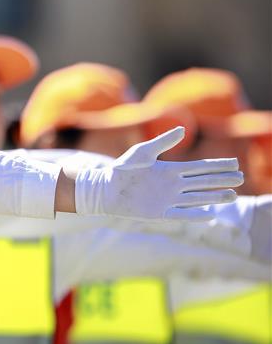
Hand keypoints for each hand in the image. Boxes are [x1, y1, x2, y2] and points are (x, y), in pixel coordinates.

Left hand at [75, 127, 242, 221]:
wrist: (104, 189)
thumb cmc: (121, 169)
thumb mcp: (142, 152)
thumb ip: (162, 142)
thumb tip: (183, 129)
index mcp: (170, 170)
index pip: (199, 168)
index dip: (217, 165)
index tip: (234, 163)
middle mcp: (173, 185)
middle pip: (203, 182)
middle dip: (221, 180)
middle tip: (240, 178)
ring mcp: (167, 200)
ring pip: (197, 198)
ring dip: (214, 197)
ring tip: (232, 195)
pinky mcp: (159, 213)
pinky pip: (181, 214)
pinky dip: (195, 215)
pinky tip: (210, 214)